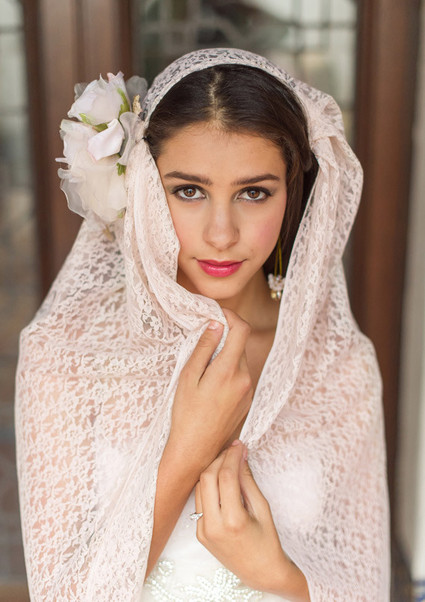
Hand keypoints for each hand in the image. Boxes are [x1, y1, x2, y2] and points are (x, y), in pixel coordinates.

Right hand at [168, 309, 252, 472]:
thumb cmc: (186, 415)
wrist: (196, 450)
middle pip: (240, 345)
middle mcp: (244, 379)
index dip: (231, 316)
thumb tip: (216, 324)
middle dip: (224, 337)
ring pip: (239, 361)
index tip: (217, 314)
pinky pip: (240, 377)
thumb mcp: (188, 377)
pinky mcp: (247, 402)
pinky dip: (228, 372)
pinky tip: (210, 386)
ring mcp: (248, 392)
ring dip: (225, 356)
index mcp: (229, 370)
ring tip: (203, 370)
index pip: (241, 330)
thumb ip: (204, 348)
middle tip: (202, 341)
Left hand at [194, 441, 310, 600]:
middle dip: (219, 459)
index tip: (239, 445)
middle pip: (207, 478)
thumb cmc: (267, 541)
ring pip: (200, 487)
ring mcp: (203, 530)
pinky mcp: (199, 532)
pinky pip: (200, 501)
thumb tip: (240, 455)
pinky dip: (209, 486)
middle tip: (232, 450)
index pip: (226, 477)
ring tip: (228, 462)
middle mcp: (213, 526)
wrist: (260, 572)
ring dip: (212, 470)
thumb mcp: (262, 508)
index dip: (232, 456)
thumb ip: (247, 481)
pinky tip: (221, 480)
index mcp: (232, 521)